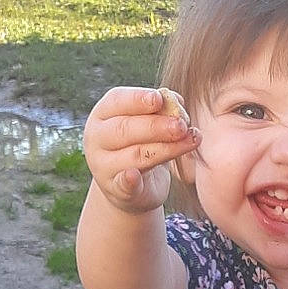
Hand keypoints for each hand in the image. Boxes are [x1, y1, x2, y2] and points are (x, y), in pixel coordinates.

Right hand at [82, 86, 199, 211]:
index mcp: (103, 114)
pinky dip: (128, 180)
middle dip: (156, 126)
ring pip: (134, 155)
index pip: (117, 101)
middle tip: (181, 125)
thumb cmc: (141, 144)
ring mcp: (103, 165)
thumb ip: (160, 110)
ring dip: (166, 148)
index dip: (138, 99)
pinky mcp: (114, 189)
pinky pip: (121, 184)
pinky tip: (134, 176)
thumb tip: (178, 101)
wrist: (133, 187)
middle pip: (125, 128)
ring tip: (190, 141)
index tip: (160, 99)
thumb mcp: (148, 123)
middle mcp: (97, 138)